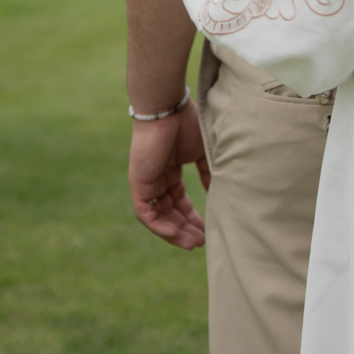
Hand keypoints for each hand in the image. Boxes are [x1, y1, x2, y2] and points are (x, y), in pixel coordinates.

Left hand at [129, 100, 210, 249]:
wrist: (168, 109)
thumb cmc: (187, 124)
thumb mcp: (202, 152)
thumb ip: (207, 173)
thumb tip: (215, 191)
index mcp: (170, 172)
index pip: (180, 203)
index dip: (193, 218)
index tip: (207, 230)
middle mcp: (157, 179)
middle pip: (170, 213)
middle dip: (185, 229)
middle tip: (201, 243)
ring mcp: (147, 183)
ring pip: (158, 217)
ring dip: (174, 232)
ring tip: (192, 243)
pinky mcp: (138, 185)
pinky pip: (146, 214)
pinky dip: (159, 226)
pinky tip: (174, 233)